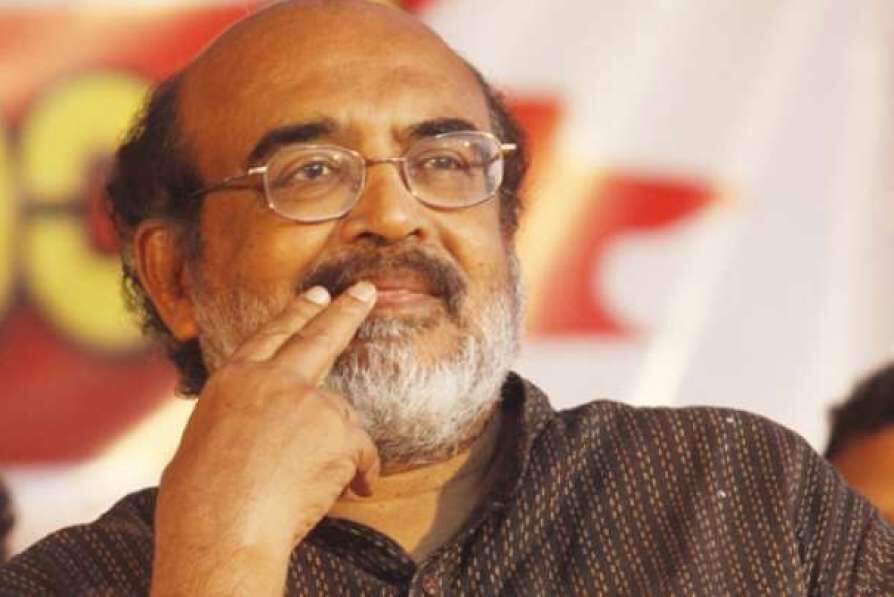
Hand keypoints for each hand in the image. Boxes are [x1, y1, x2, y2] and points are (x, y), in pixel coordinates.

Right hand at [151, 282, 379, 595]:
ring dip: (335, 453)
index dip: (295, 314)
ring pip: (339, 421)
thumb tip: (258, 437)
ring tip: (303, 487)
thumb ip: (240, 423)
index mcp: (232, 381)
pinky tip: (347, 490)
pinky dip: (357, 474)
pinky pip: (362, 454)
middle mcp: (272, 379)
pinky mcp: (338, 427)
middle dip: (345, 311)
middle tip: (364, 290)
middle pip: (318, 336)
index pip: (270, 337)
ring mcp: (307, 399)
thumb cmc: (200, 505)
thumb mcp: (203, 445)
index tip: (316, 294)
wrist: (221, 531)